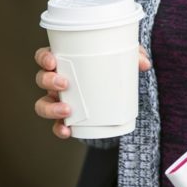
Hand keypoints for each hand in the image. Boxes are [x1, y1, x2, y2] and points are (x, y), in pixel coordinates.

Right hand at [33, 45, 151, 138]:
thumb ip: (134, 55)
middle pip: (42, 79)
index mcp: (64, 61)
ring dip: (51, 108)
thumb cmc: (111, 64)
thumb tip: (144, 64)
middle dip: (48, 81)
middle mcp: (57, 80)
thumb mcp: (123, 56)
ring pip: (43, 104)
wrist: (115, 87)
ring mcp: (60, 99)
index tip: (53, 60)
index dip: (44, 58)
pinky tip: (67, 131)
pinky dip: (59, 128)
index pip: (44, 57)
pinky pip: (57, 124)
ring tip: (67, 110)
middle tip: (65, 84)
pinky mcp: (68, 116)